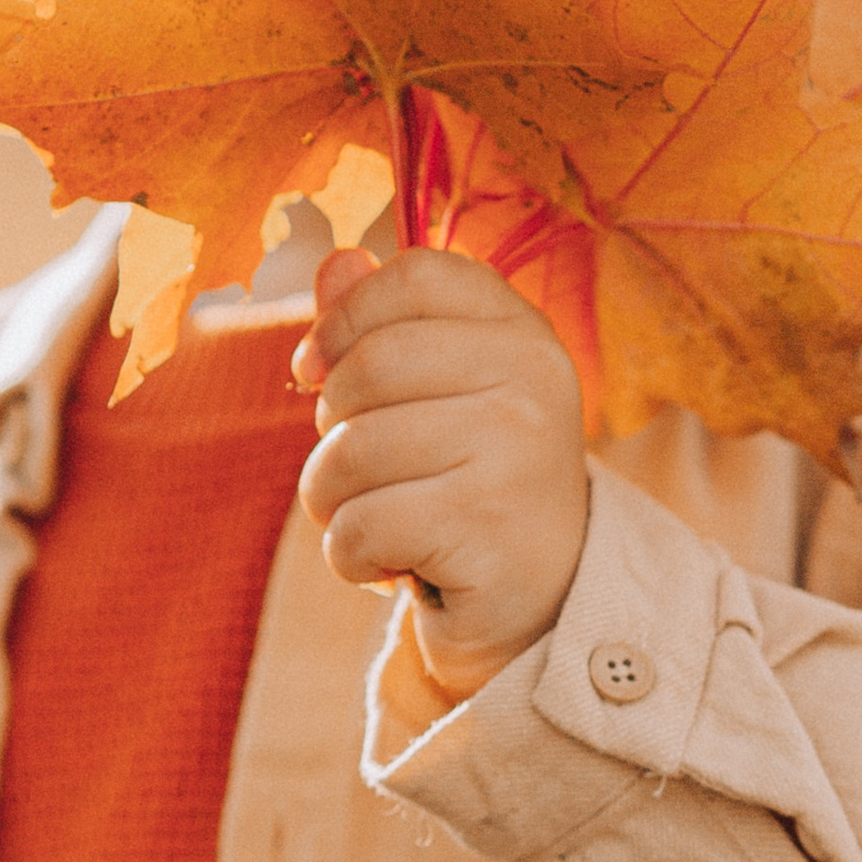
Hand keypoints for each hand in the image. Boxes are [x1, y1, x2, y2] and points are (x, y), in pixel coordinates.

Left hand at [293, 245, 589, 698]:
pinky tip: (391, 565)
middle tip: (358, 469)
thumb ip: (385, 325)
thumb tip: (335, 262)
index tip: (316, 369)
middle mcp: (533, 380)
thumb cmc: (472, 483)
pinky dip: (350, 558)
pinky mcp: (487, 530)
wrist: (546, 599)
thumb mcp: (441, 393)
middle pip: (366, 369)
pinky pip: (358, 529)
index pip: (414, 277)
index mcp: (523, 332)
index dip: (344, 318)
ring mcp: (517, 453)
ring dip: (330, 503)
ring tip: (372, 520)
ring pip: (349, 455)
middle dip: (330, 428)